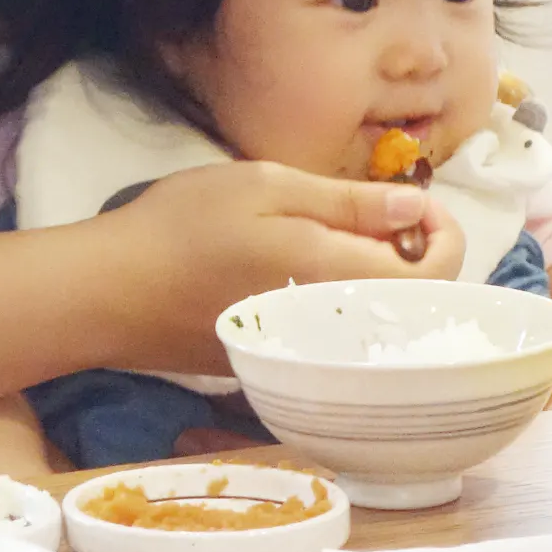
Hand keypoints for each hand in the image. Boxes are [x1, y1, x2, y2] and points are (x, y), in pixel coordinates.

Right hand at [90, 160, 465, 372]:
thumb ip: (348, 202)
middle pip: (414, 302)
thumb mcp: (266, 186)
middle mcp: (333, 328)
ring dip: (381, 279)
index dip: (443, 233)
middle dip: (414, 254)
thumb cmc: (182, 226)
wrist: (108, 294)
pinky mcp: (282, 365)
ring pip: (378, 323)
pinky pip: (341, 338)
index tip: (417, 202)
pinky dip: (348, 304)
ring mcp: (308, 353)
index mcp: (335, 274)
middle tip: (380, 212)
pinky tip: (314, 273)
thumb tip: (417, 206)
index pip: (436, 272)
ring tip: (345, 236)